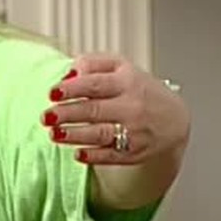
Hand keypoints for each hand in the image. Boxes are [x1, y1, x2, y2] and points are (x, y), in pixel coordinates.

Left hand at [42, 54, 190, 164]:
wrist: (174, 118)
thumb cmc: (139, 89)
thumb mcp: (120, 66)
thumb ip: (92, 63)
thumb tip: (68, 73)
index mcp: (126, 82)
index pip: (95, 84)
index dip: (72, 89)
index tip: (52, 93)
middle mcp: (132, 106)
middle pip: (94, 110)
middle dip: (66, 114)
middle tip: (45, 117)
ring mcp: (135, 131)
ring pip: (100, 134)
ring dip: (75, 135)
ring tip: (54, 134)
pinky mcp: (135, 152)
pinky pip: (112, 156)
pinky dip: (94, 156)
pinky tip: (78, 153)